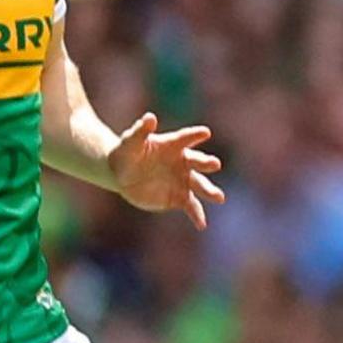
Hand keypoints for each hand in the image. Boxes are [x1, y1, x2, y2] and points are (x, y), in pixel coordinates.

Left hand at [106, 113, 228, 227]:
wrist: (123, 174)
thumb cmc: (127, 152)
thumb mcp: (130, 141)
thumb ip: (141, 130)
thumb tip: (150, 117)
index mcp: (174, 145)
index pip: (186, 138)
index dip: (195, 135)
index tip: (205, 132)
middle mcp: (183, 162)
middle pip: (198, 162)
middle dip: (206, 163)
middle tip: (215, 164)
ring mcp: (183, 180)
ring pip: (199, 186)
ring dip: (209, 191)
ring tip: (219, 198)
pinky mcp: (178, 197)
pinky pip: (191, 206)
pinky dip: (197, 215)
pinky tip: (201, 225)